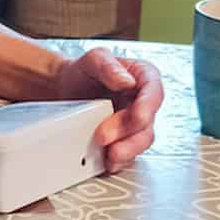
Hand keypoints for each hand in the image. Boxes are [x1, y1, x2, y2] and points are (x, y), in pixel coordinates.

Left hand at [52, 50, 163, 171]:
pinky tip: (107, 160)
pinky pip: (128, 154)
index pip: (154, 93)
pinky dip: (118, 159)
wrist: (65, 89)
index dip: (148, 107)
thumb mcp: (94, 59)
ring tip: (109, 154)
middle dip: (127, 133)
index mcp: (143, 78)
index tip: (137, 117)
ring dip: (126, 150)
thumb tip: (126, 81)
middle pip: (147, 123)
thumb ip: (109, 66)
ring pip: (141, 142)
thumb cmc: (84, 72)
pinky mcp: (124, 140)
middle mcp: (143, 102)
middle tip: (103, 136)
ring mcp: (134, 123)